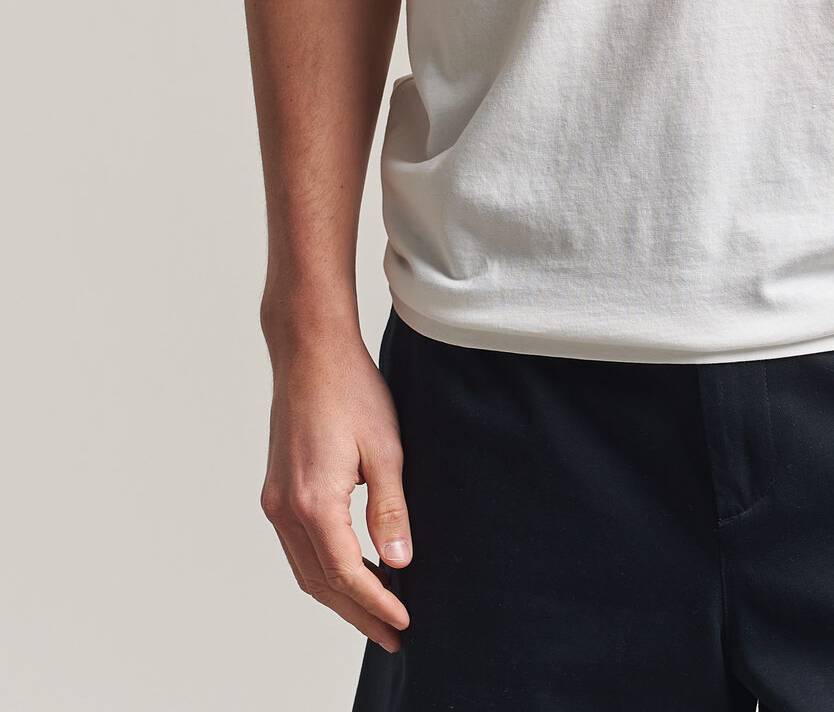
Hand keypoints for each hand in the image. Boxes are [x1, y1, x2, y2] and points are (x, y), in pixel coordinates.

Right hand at [259, 330, 412, 651]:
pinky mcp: (277, 490)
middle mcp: (286, 509)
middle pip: (320, 582)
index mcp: (313, 502)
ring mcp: (276, 501)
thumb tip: (400, 562)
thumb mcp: (386, 448)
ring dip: (338, 596)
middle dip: (357, 613)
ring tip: (376, 613)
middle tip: (392, 635)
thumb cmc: (351, 390)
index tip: (403, 622)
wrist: (310, 352)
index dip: (376, 603)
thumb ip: (391, 509)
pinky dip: (323, 570)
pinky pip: (298, 547)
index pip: (345, 574)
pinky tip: (350, 572)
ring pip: (305, 569)